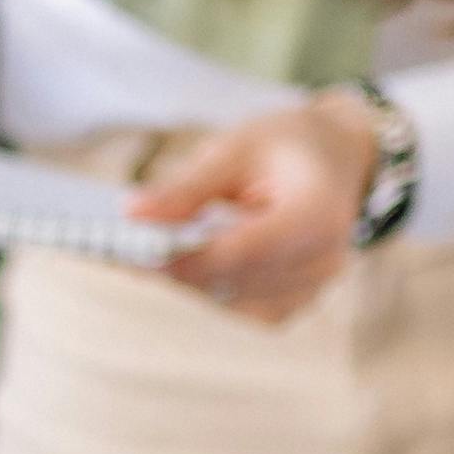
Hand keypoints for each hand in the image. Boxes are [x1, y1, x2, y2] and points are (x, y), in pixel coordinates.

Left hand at [129, 95, 387, 323]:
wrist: (336, 160)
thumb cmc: (286, 146)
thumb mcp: (237, 148)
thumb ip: (187, 186)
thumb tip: (132, 214)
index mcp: (320, 215)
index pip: (250, 250)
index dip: (192, 257)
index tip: (137, 250)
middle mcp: (322, 262)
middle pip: (235, 281)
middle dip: (175, 268)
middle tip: (117, 251)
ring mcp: (310, 290)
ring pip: (230, 301)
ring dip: (184, 280)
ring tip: (137, 253)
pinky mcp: (291, 305)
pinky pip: (236, 307)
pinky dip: (203, 287)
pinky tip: (175, 263)